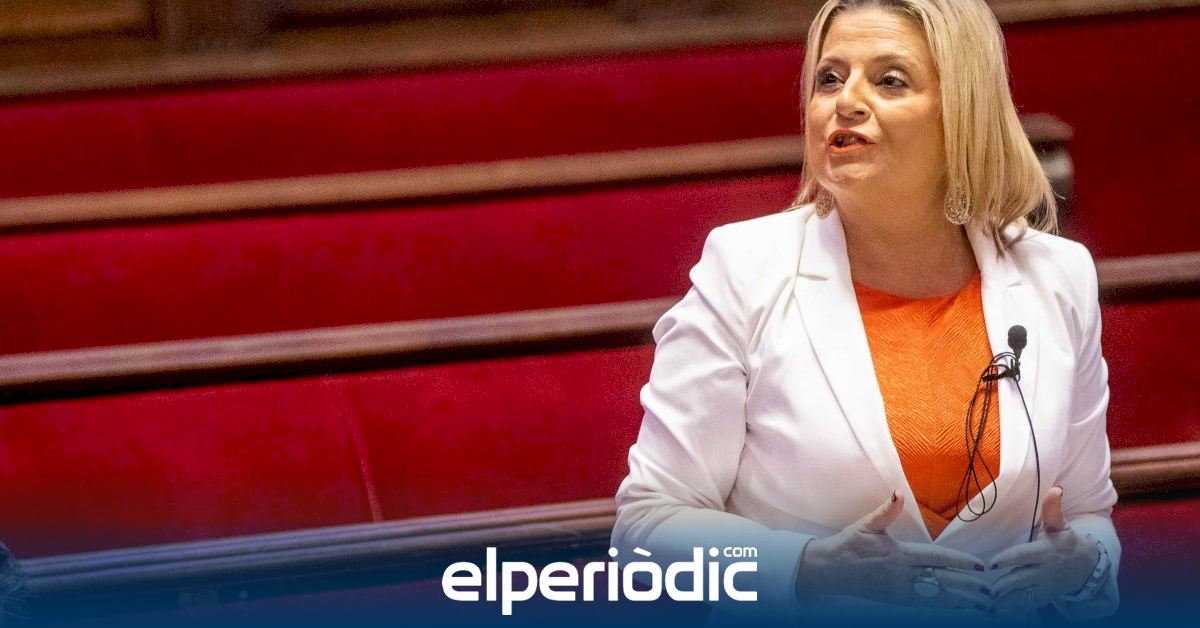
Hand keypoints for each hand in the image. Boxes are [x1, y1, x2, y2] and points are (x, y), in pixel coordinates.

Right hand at [795, 489, 991, 610]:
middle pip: (942, 582)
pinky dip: (944, 606)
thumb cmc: (848, 545)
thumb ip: (887, 510)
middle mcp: (902, 576)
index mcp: (899, 555)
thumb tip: (898, 493)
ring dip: (961, 601)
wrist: (828, 571)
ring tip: (983, 605)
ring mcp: (899, 590)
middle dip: (968, 587)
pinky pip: (924, 605)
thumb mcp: (866, 525)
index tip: (980, 566)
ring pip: (936, 597)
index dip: (960, 563)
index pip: (937, 559)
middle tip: (991, 591)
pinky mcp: (895, 600)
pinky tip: (959, 608)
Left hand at [987, 486, 1100, 615]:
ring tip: (985, 606)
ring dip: (1004, 602)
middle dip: (1003, 586)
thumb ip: (1053, 509)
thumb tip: (1055, 489)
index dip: (1008, 560)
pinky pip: (1024, 606)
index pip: (1024, 556)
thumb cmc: (1066, 543)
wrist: (1086, 568)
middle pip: (1020, 580)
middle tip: (986, 591)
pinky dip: (1010, 610)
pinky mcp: (1041, 598)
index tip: (992, 564)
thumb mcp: (1060, 526)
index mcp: (1045, 552)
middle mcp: (1043, 572)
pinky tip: (993, 614)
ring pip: (1021, 597)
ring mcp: (1042, 587)